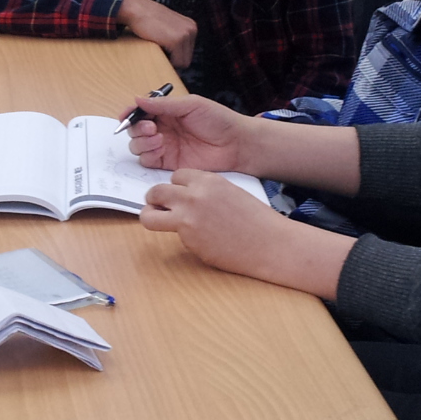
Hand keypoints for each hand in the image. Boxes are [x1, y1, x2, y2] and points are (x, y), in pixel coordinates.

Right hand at [117, 0, 197, 68]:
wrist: (136, 9)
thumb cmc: (147, 17)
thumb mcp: (168, 25)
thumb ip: (176, 35)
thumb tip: (176, 54)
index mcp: (191, 26)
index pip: (189, 52)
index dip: (175, 55)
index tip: (165, 50)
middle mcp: (191, 29)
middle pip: (187, 58)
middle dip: (173, 58)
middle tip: (160, 49)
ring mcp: (186, 35)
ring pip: (183, 62)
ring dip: (170, 60)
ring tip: (158, 47)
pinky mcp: (177, 40)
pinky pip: (176, 62)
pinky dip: (166, 60)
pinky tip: (158, 48)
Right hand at [124, 94, 248, 171]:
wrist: (236, 144)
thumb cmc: (218, 120)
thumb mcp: (191, 105)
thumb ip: (163, 105)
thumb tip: (137, 99)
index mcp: (166, 112)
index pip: (141, 112)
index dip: (130, 114)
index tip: (126, 116)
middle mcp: (162, 129)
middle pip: (135, 130)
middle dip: (137, 128)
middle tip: (151, 127)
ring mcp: (164, 147)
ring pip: (137, 146)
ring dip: (142, 142)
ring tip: (159, 138)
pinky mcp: (168, 163)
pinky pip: (147, 161)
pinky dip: (148, 155)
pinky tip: (161, 148)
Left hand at [141, 170, 355, 298]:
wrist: (271, 243)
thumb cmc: (257, 221)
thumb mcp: (231, 192)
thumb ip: (206, 192)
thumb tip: (186, 197)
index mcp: (207, 180)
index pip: (175, 176)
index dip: (175, 186)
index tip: (177, 194)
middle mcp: (194, 195)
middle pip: (156, 191)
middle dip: (154, 199)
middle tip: (158, 206)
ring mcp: (188, 218)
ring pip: (149, 214)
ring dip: (150, 216)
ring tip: (156, 220)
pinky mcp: (188, 239)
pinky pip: (170, 235)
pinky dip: (178, 237)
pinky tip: (197, 240)